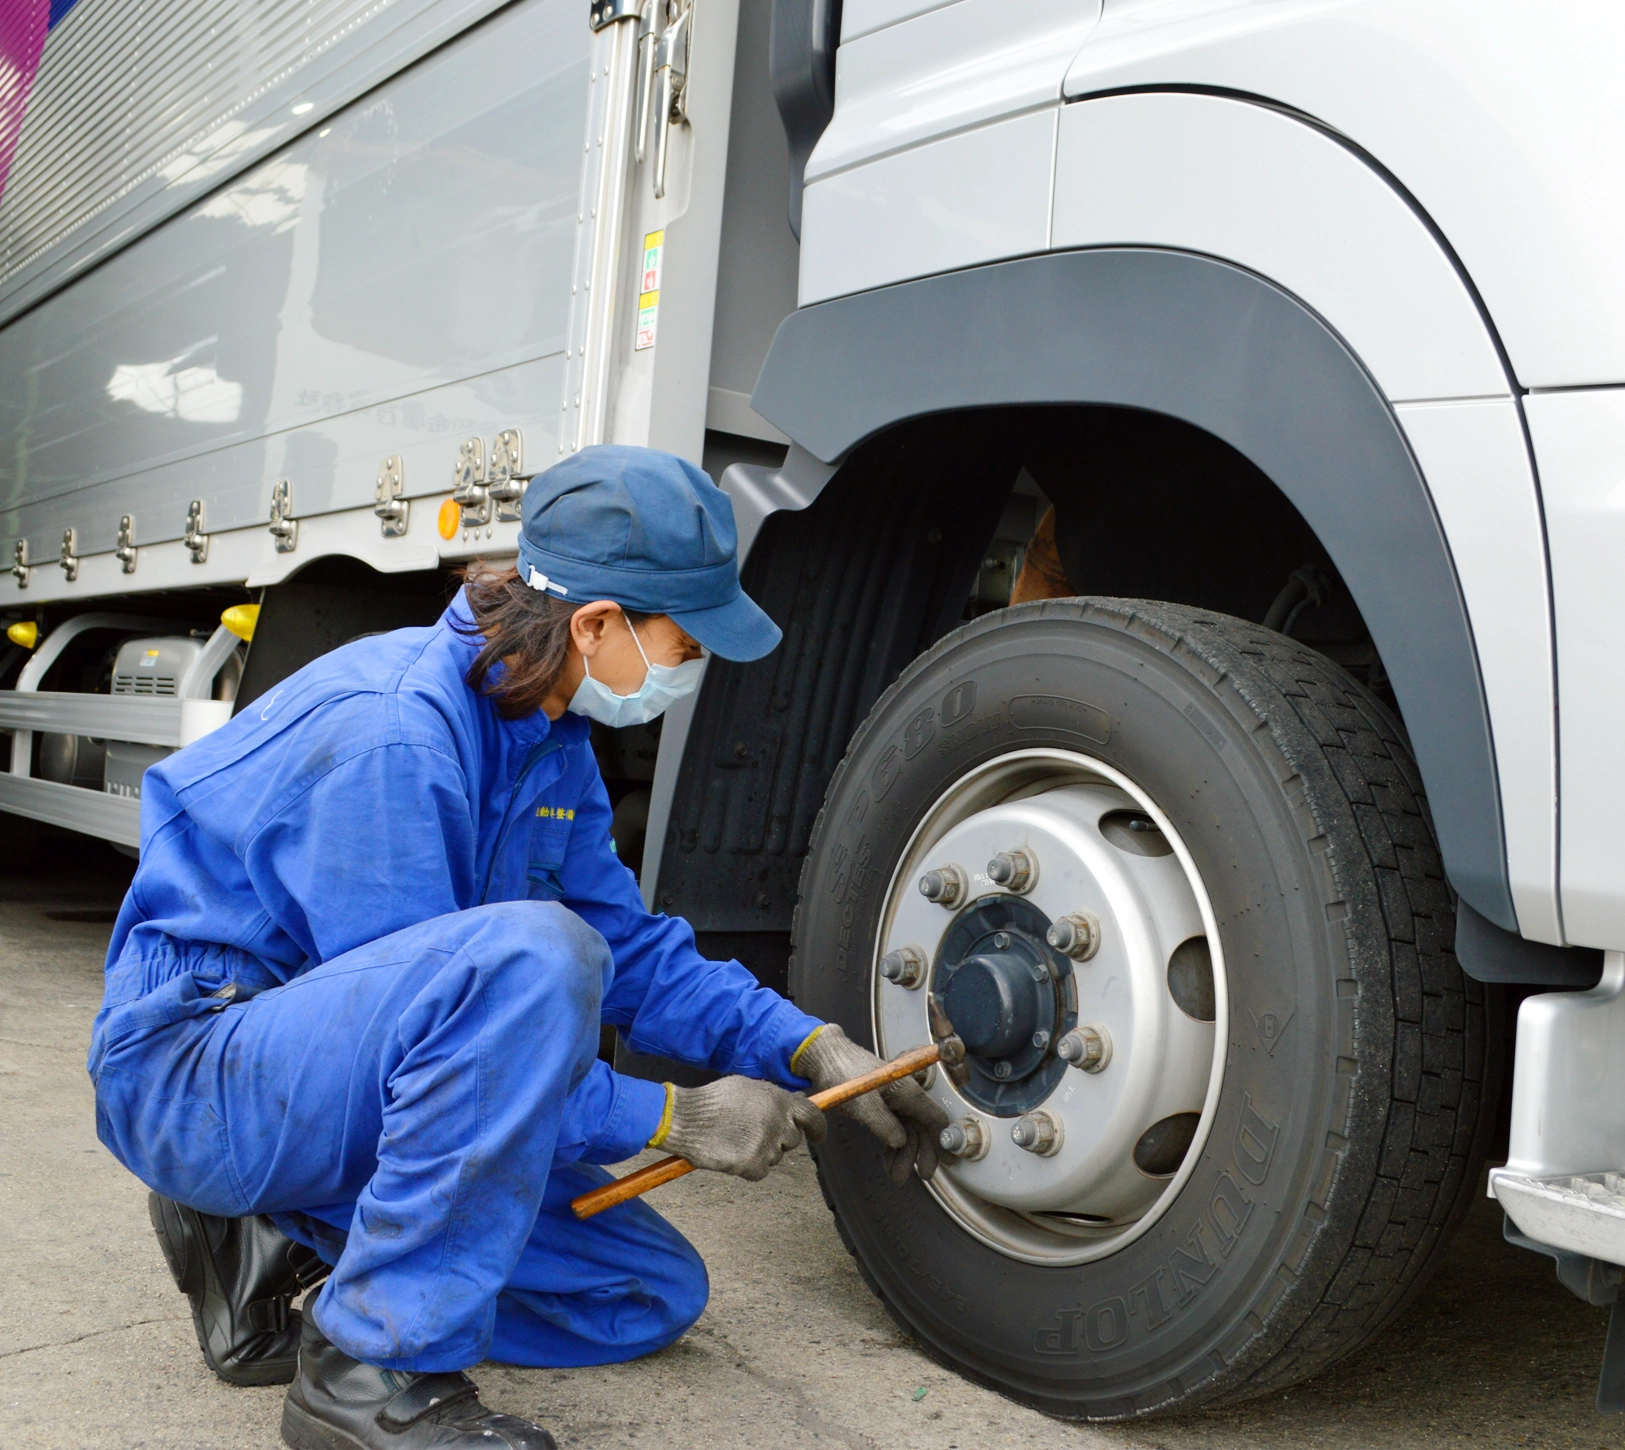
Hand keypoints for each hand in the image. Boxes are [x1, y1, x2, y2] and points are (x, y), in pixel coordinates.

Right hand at [659, 1077, 825, 1181]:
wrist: (687, 1118)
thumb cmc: (713, 1101)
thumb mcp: (748, 1088)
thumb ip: (771, 1098)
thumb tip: (788, 1106)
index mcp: (778, 1099)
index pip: (812, 1116)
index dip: (817, 1128)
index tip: (818, 1136)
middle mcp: (778, 1121)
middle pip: (792, 1140)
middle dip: (778, 1140)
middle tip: (755, 1135)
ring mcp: (767, 1144)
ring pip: (775, 1157)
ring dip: (761, 1153)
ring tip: (736, 1140)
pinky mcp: (754, 1164)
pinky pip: (760, 1172)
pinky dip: (748, 1167)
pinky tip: (731, 1153)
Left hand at [793, 1023, 950, 1183]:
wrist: (824, 1058)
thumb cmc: (843, 1073)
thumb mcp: (861, 1101)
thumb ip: (882, 1122)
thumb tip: (901, 1142)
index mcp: (906, 1090)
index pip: (934, 1117)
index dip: (943, 1139)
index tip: (948, 1160)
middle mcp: (904, 1095)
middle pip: (922, 1128)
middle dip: (923, 1153)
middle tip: (923, 1175)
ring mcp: (892, 1101)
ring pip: (907, 1132)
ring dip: (905, 1154)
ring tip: (896, 1176)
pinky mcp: (880, 1106)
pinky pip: (893, 1129)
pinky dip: (892, 1147)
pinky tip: (888, 1162)